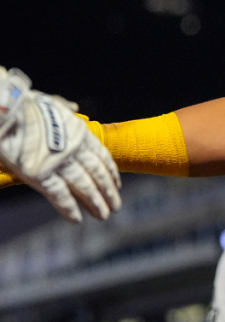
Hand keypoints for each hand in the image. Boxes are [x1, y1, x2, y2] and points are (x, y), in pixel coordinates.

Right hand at [0, 67, 120, 222]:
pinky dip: (69, 208)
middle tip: (116, 206)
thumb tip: (75, 107)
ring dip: (95, 202)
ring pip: (84, 186)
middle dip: (107, 192)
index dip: (110, 172)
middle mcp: (74, 149)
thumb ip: (66, 108)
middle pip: (96, 174)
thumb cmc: (27, 104)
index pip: (101, 157)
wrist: (9, 108)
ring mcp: (59, 163)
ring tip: (104, 215)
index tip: (117, 184)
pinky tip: (77, 218)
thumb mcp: (53, 102)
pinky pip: (59, 194)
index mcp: (79, 133)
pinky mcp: (40, 174)